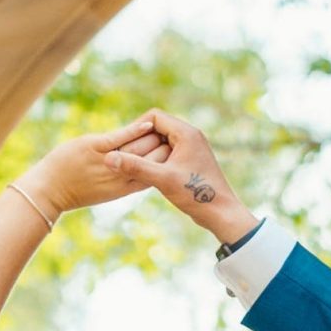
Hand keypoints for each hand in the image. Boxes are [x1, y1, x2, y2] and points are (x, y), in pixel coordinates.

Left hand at [15, 117, 168, 217]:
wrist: (49, 192)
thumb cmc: (75, 191)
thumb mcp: (106, 191)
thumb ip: (124, 180)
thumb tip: (139, 172)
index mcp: (124, 187)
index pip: (155, 174)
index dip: (168, 163)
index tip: (177, 154)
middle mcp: (120, 176)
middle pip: (152, 160)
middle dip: (166, 148)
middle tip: (177, 137)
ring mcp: (108, 161)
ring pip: (140, 147)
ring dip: (154, 136)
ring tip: (165, 127)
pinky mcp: (94, 147)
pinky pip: (121, 137)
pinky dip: (136, 129)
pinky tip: (149, 123)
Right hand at [107, 109, 257, 245]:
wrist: (222, 213)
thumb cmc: (196, 194)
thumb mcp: (162, 179)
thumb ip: (135, 167)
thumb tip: (108, 158)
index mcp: (186, 133)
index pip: (154, 116)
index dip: (135, 127)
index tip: (123, 143)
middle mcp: (191, 135)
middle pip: (158, 126)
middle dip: (141, 139)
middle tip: (125, 153)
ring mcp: (193, 147)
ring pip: (163, 140)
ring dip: (148, 149)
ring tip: (133, 163)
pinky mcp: (193, 160)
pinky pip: (170, 151)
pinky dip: (157, 158)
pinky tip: (148, 172)